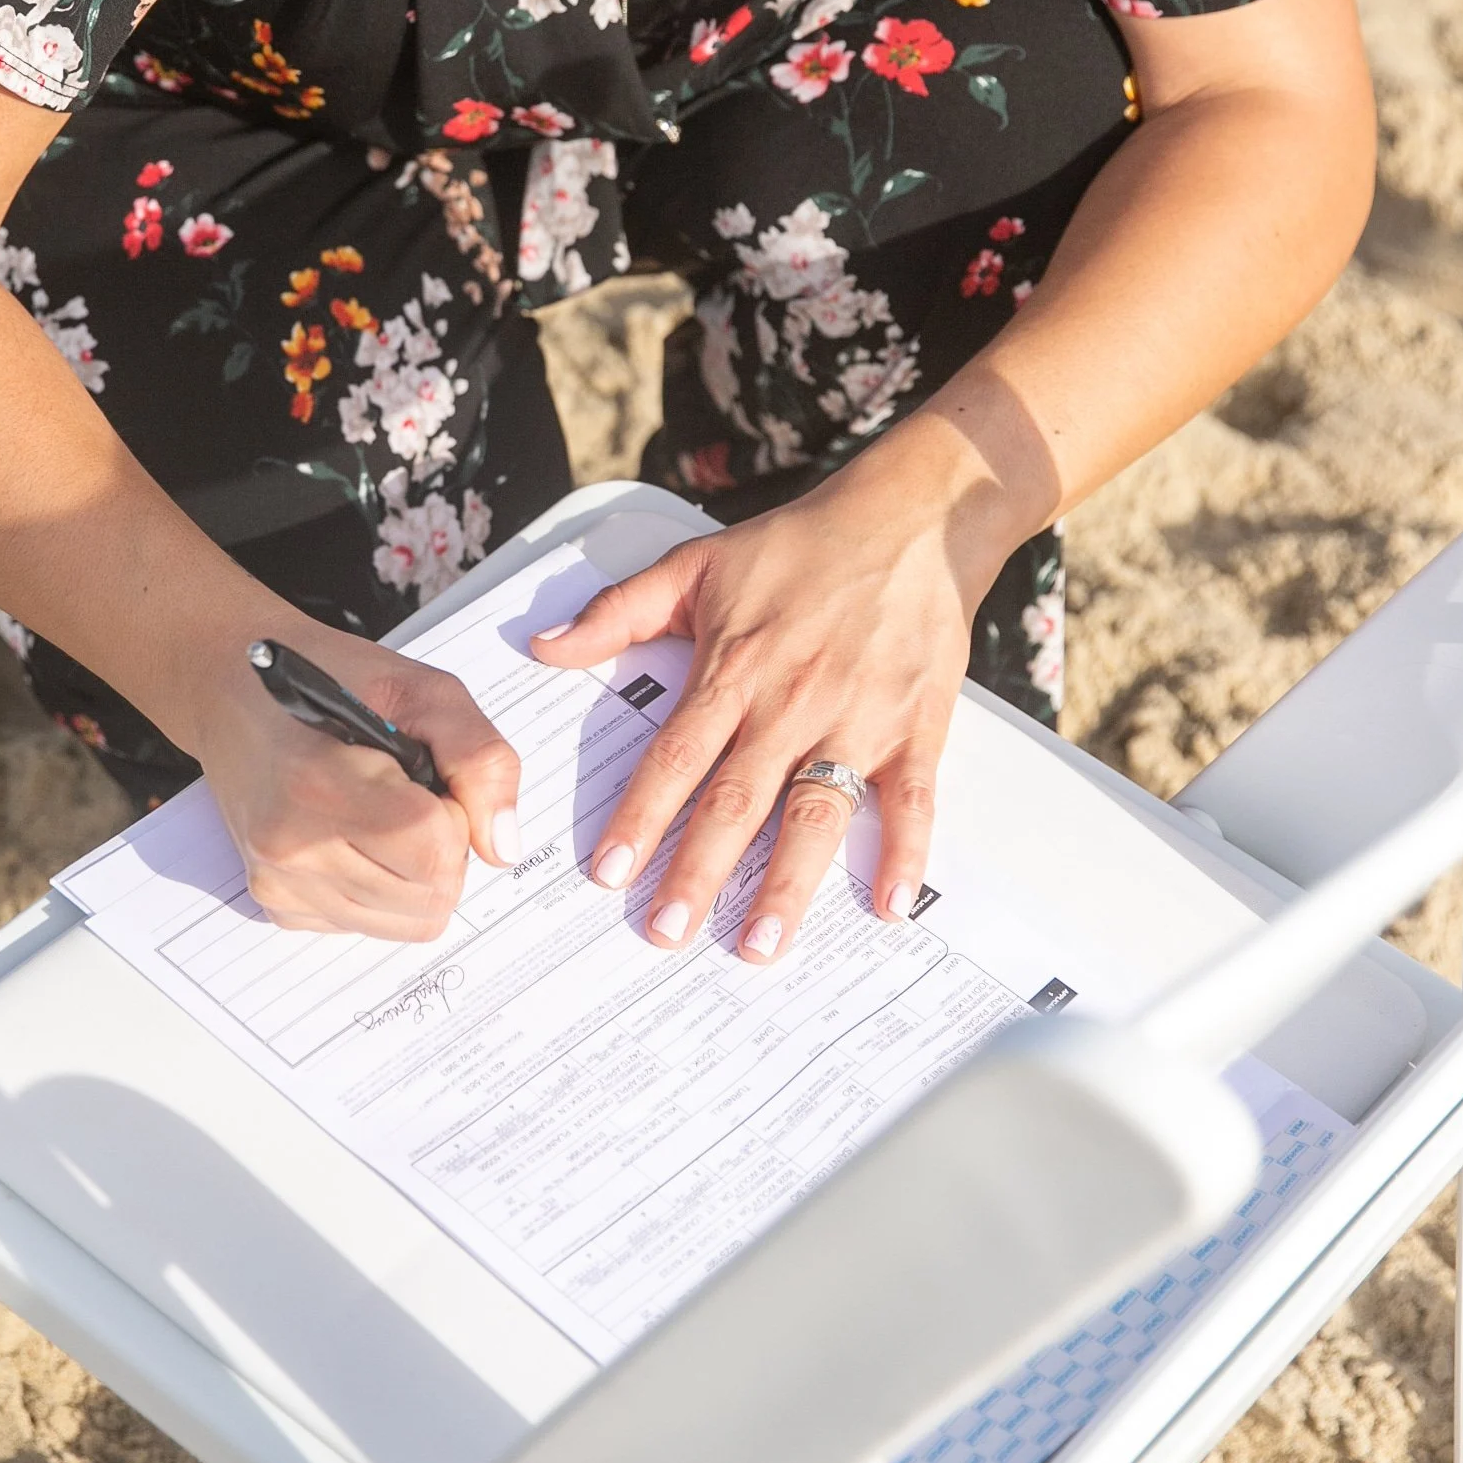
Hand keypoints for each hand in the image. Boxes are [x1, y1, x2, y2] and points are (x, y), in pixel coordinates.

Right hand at [192, 623, 520, 941]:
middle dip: (443, 847)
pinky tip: (355, 834)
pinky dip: (383, 886)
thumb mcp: (423, 688)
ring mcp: (279, 883)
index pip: (435, 850)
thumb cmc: (331, 680)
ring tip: (383, 813)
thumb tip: (502, 847)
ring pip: (408, 922)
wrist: (233, 691)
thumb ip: (479, 758)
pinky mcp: (277, 905)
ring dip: (417, 872)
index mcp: (318, 782)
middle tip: (409, 795)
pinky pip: (371, 924)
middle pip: (430, 898)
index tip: (427, 777)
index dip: (455, 814)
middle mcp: (289, 846)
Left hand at [531, 426, 1021, 960]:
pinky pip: (911, 800)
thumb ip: (619, 611)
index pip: (677, 756)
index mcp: (735, 669)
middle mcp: (792, 702)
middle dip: (699, 872)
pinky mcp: (917, 727)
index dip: (641, 817)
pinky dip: (903, 853)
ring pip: (816, 814)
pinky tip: (887, 907)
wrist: (913, 518)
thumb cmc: (801, 544)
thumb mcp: (699, 564)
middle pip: (737, 800)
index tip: (610, 873)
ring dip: (789, 884)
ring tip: (761, 944)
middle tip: (666, 933)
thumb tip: (544, 646)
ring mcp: (858, 719)